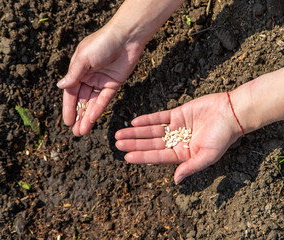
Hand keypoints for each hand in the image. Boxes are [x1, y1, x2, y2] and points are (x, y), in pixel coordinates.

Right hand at [57, 25, 143, 135]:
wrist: (126, 37)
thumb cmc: (102, 43)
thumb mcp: (83, 59)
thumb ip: (73, 75)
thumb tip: (60, 87)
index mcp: (78, 70)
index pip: (70, 93)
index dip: (68, 108)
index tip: (67, 122)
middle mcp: (88, 77)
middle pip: (81, 101)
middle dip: (78, 117)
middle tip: (75, 133)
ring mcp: (101, 82)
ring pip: (92, 103)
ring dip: (87, 117)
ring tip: (82, 132)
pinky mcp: (113, 84)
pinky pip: (104, 100)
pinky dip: (98, 110)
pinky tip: (92, 121)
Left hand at [115, 93, 242, 183]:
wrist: (232, 112)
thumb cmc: (222, 137)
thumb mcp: (207, 156)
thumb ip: (190, 167)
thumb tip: (176, 180)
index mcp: (183, 154)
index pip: (158, 156)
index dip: (142, 156)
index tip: (127, 157)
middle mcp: (177, 142)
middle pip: (151, 143)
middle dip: (134, 144)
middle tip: (117, 144)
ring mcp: (176, 127)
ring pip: (152, 130)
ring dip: (136, 132)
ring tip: (120, 133)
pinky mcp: (177, 113)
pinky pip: (159, 117)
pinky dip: (147, 119)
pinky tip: (134, 121)